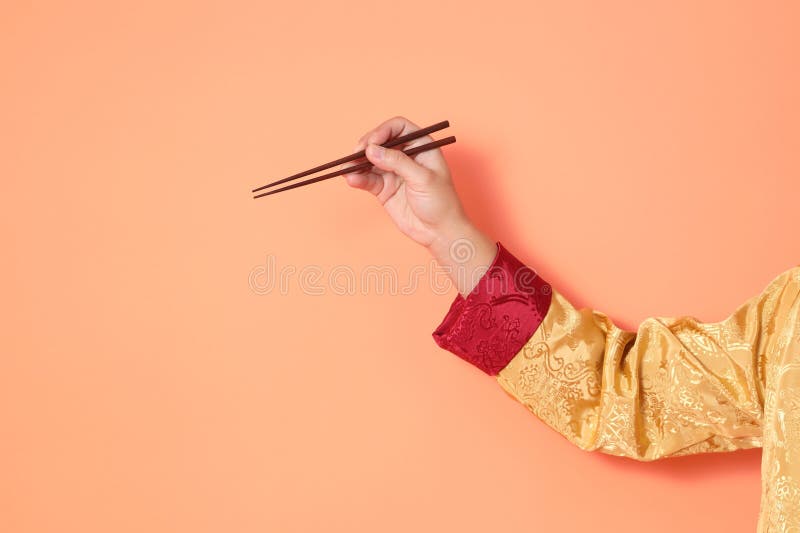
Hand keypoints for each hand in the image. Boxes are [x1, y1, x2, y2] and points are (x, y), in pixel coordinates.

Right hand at [341, 116, 496, 294]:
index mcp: (421, 146)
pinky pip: (367, 179)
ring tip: (347, 169)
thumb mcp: (422, 178)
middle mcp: (406, 156)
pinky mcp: (384, 188)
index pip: (399, 127)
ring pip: (370, 161)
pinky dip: (358, 178)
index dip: (383, 131)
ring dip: (357, 163)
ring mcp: (394, 172)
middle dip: (366, 146)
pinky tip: (352, 180)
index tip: (372, 143)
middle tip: (356, 155)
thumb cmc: (441, 203)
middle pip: (380, 141)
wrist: (439, 232)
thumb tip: (372, 150)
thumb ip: (397, 162)